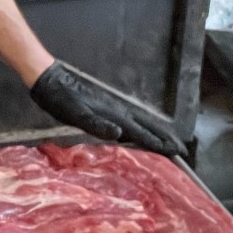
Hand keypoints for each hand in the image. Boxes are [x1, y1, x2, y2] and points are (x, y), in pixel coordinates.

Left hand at [30, 60, 186, 157]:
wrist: (50, 80)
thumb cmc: (60, 100)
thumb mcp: (75, 115)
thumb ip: (97, 125)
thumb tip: (120, 133)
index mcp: (114, 116)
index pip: (143, 133)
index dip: (160, 143)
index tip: (177, 152)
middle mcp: (118, 111)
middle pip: (149, 126)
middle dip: (166, 138)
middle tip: (182, 150)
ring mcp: (113, 107)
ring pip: (142, 122)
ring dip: (158, 132)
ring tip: (169, 141)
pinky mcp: (106, 106)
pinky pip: (131, 119)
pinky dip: (142, 127)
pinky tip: (139, 132)